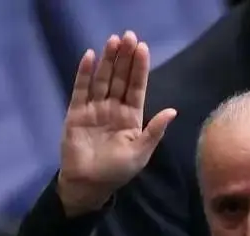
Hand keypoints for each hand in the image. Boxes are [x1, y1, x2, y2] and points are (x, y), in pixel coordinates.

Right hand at [56, 31, 177, 215]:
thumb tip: (173, 110)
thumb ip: (154, 131)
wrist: (88, 185)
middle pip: (119, 78)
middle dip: (124, 58)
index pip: (136, 87)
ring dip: (107, 61)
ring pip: (102, 80)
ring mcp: (94, 109)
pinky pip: (81, 90)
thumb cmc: (117, 172)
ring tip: (112, 41)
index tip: (143, 48)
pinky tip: (90, 57)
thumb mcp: (140, 152)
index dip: (139, 68)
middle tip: (128, 36)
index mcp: (131, 117)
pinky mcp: (76, 113)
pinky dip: (85, 74)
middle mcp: (113, 109)